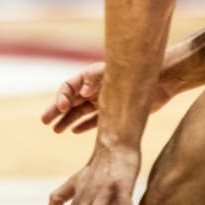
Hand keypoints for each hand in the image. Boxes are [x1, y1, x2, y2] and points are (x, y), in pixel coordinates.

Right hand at [41, 62, 173, 133]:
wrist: (160, 81)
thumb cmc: (134, 74)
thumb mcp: (111, 73)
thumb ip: (95, 79)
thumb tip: (83, 91)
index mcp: (88, 77)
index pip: (68, 87)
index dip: (62, 97)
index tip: (63, 108)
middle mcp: (92, 89)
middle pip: (69, 100)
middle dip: (56, 110)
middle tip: (44, 121)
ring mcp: (101, 100)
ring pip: (79, 112)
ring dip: (67, 120)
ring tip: (55, 130)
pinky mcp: (112, 112)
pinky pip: (93, 120)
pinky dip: (83, 125)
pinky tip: (74, 131)